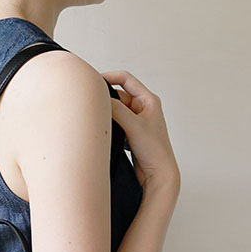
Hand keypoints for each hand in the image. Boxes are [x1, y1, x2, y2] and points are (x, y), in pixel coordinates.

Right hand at [100, 70, 179, 192]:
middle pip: (118, 93)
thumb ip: (117, 110)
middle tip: (91, 100)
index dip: (109, 76)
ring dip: (106, 111)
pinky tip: (102, 128)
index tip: (93, 80)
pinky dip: (108, 122)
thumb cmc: (156, 151)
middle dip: (105, 96)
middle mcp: (143, 108)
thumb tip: (100, 99)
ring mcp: (136, 120)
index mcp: (149, 100)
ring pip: (116, 109)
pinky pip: (115, 121)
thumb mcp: (134, 126)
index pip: (126, 79)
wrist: (159, 175)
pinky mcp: (130, 132)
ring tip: (96, 116)